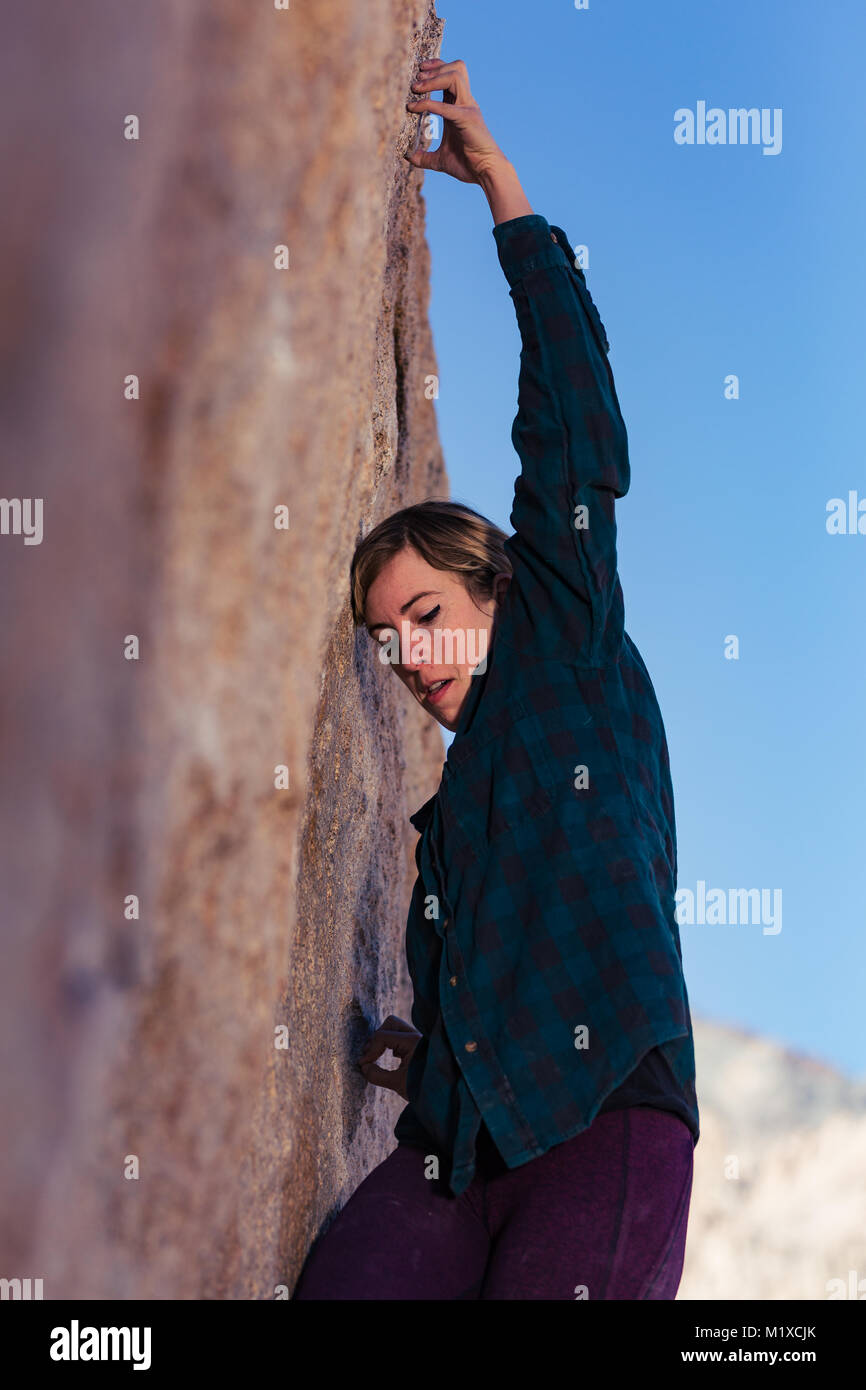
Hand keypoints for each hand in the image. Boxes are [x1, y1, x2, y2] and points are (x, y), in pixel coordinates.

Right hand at [358, 1014, 421, 1100]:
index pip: (383, 1036)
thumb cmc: (422, 1089)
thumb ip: (377, 1075)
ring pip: (396, 1028)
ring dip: (384, 1039)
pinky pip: (401, 1037)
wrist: (442, 1097)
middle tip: (369, 1055)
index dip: (369, 1050)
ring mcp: (418, 1039)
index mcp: (413, 1042)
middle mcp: (417, 1036)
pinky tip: (389, 1057)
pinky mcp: (417, 1046)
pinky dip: (391, 1044)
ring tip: (375, 1056)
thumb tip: (363, 1067)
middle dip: (377, 1037)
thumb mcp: (397, 1084)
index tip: (363, 1065)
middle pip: (390, 1023)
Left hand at [405, 57, 508, 184]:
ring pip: (454, 77)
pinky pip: (446, 106)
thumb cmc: (467, 165)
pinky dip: (428, 104)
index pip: (452, 75)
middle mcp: (465, 103)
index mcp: (460, 107)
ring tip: (416, 88)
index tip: (420, 71)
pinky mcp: (467, 120)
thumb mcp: (440, 160)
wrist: (486, 173)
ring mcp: (468, 109)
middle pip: (455, 68)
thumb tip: (408, 156)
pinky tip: (413, 108)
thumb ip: (424, 157)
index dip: (437, 67)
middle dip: (435, 68)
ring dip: (433, 79)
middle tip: (417, 76)